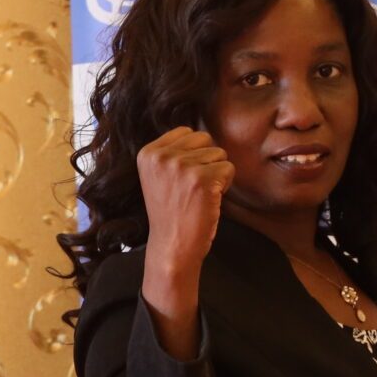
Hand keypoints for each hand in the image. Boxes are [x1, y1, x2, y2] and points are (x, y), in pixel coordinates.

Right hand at [135, 126, 233, 282]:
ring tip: (199, 195)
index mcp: (148, 153)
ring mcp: (181, 167)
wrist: (172, 245)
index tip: (181, 178)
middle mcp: (162, 156)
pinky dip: (225, 185)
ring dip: (216, 174)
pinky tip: (208, 200)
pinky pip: (229, 169)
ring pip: (219, 154)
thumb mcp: (157, 176)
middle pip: (204, 139)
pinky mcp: (202, 179)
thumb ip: (171, 152)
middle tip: (193, 186)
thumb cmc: (170, 212)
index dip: (193, 153)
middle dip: (206, 160)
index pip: (186, 131)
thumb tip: (200, 132)